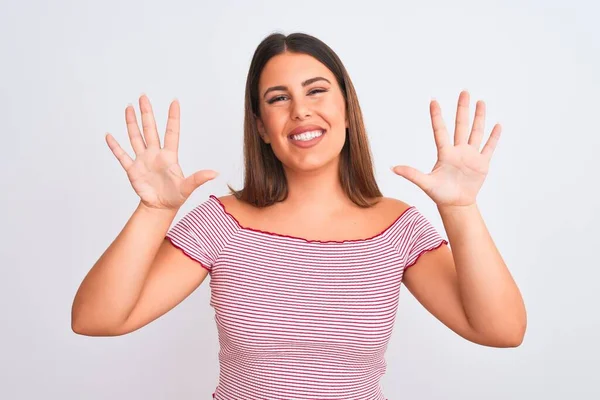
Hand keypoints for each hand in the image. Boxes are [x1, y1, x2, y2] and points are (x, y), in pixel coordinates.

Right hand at [105, 94, 218, 210]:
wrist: (160, 208)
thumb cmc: (175, 197)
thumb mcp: (187, 187)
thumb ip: (198, 178)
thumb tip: (215, 173)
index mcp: (169, 156)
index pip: (171, 132)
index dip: (173, 117)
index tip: (174, 101)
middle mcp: (155, 154)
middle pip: (150, 129)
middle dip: (146, 113)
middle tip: (143, 96)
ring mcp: (143, 160)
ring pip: (136, 137)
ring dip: (131, 123)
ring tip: (129, 108)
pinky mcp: (132, 170)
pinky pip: (122, 156)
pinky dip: (115, 147)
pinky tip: (109, 136)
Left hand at [391, 90, 500, 207]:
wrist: (456, 204)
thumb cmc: (440, 194)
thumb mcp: (425, 183)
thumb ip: (411, 174)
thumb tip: (392, 168)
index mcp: (444, 153)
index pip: (440, 131)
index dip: (436, 116)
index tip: (433, 101)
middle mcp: (458, 151)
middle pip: (461, 125)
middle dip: (463, 109)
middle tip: (464, 91)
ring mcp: (471, 156)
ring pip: (476, 132)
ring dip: (479, 118)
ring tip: (481, 102)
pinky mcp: (482, 163)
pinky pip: (489, 147)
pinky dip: (494, 137)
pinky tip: (497, 125)